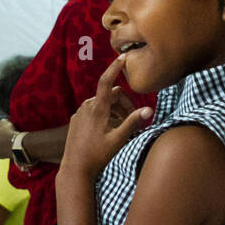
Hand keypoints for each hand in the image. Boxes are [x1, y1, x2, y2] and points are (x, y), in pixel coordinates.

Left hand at [59, 54, 153, 181]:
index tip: (123, 56)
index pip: (107, 81)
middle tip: (134, 120)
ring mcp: (80, 113)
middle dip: (125, 103)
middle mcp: (87, 107)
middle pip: (111, 95)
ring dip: (116, 111)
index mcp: (97, 109)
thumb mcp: (118, 140)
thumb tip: (150, 109)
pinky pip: (93, 111)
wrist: (75, 169)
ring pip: (103, 103)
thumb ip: (133, 123)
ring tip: (121, 129)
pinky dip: (105, 115)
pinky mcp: (76, 120)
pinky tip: (108, 131)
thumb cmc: (97, 155)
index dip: (115, 67)